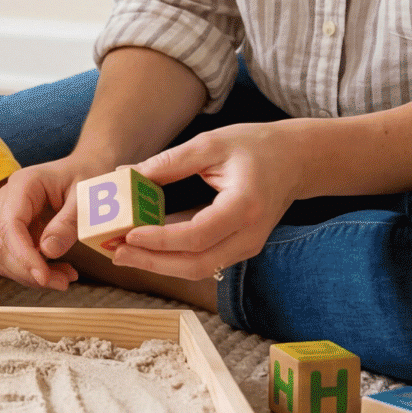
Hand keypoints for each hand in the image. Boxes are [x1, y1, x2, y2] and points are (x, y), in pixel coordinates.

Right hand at [0, 154, 111, 289]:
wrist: (87, 167)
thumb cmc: (88, 176)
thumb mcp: (86, 197)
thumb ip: (68, 222)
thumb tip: (49, 251)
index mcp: (23, 185)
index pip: (10, 225)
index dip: (23, 255)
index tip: (44, 276)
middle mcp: (8, 200)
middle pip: (1, 245)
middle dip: (28, 270)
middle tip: (63, 283)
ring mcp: (8, 216)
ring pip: (4, 256)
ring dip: (31, 275)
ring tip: (66, 277)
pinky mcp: (16, 231)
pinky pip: (15, 258)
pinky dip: (34, 271)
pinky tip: (60, 271)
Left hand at [112, 121, 304, 280]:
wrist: (296, 160)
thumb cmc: (256, 146)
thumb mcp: (210, 144)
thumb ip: (169, 162)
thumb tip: (126, 175)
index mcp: (245, 206)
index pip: (197, 234)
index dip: (161, 239)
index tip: (129, 233)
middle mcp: (249, 235)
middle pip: (196, 264)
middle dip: (152, 261)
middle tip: (115, 252)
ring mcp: (247, 246)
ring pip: (198, 268)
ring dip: (158, 263)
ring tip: (122, 251)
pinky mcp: (240, 248)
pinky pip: (203, 260)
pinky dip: (173, 257)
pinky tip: (146, 246)